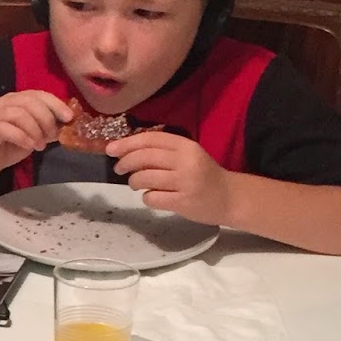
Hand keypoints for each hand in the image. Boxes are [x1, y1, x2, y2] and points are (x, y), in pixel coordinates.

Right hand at [0, 90, 72, 179]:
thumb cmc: (6, 147)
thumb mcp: (32, 136)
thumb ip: (46, 129)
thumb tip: (65, 126)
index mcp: (16, 100)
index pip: (39, 94)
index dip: (56, 104)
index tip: (69, 117)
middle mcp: (4, 103)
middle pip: (31, 102)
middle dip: (46, 119)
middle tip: (51, 136)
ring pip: (20, 113)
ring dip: (35, 130)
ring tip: (39, 146)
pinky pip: (7, 128)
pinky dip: (22, 137)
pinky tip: (28, 146)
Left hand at [107, 131, 233, 224]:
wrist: (230, 198)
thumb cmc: (202, 175)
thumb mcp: (187, 156)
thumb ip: (162, 152)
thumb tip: (125, 152)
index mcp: (186, 146)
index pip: (150, 139)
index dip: (127, 143)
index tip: (111, 149)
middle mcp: (186, 161)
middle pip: (145, 157)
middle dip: (125, 162)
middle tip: (118, 168)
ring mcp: (186, 182)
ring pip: (145, 178)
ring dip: (134, 181)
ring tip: (136, 184)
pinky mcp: (184, 202)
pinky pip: (152, 198)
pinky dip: (147, 197)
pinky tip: (154, 197)